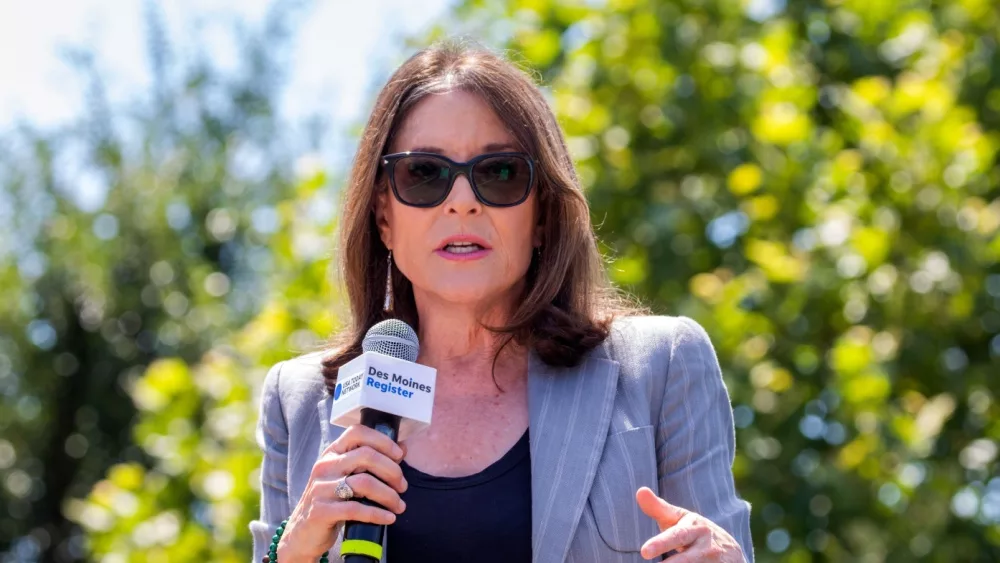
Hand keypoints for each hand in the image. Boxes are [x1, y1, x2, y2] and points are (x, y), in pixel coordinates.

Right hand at [278, 425, 408, 560]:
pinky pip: (356, 509)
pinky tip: (388, 519)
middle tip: (403, 486)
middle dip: (392, 471)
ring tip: (399, 506)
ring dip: (389, 495)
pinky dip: (377, 514)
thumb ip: (369, 463)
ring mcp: (321, 488)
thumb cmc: (331, 502)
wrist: (303, 534)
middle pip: (367, 456)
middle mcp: (324, 466)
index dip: (382, 441)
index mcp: (331, 453)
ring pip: (364, 483)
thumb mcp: (346, 477)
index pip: (357, 432)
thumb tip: (403, 449)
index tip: (399, 456)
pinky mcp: (321, 511)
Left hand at [636, 487, 743, 561]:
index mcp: (696, 528)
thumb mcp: (679, 519)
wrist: (730, 552)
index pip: (677, 536)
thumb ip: (658, 508)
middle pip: (686, 560)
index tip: (644, 552)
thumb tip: (640, 491)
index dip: (661, 544)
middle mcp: (707, 547)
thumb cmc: (694, 533)